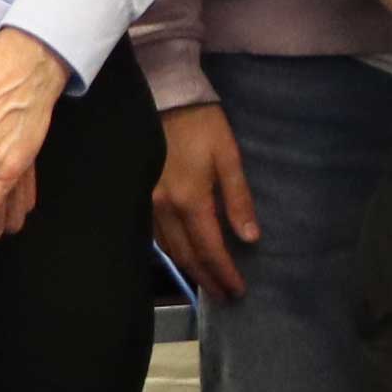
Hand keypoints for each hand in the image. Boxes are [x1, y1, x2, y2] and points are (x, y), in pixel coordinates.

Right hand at [152, 95, 256, 301]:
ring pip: (170, 249)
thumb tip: (250, 238)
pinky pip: (157, 235)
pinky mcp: (141, 196)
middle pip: (187, 256)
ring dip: (190, 269)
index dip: (224, 272)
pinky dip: (173, 251)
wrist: (164, 96)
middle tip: (225, 295)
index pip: (210, 249)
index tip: (238, 290)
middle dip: (208, 278)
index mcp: (190, 200)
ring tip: (208, 282)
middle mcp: (164, 209)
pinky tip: (183, 257)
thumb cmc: (202, 124)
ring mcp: (148, 203)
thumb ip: (238, 199)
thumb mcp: (228, 156)